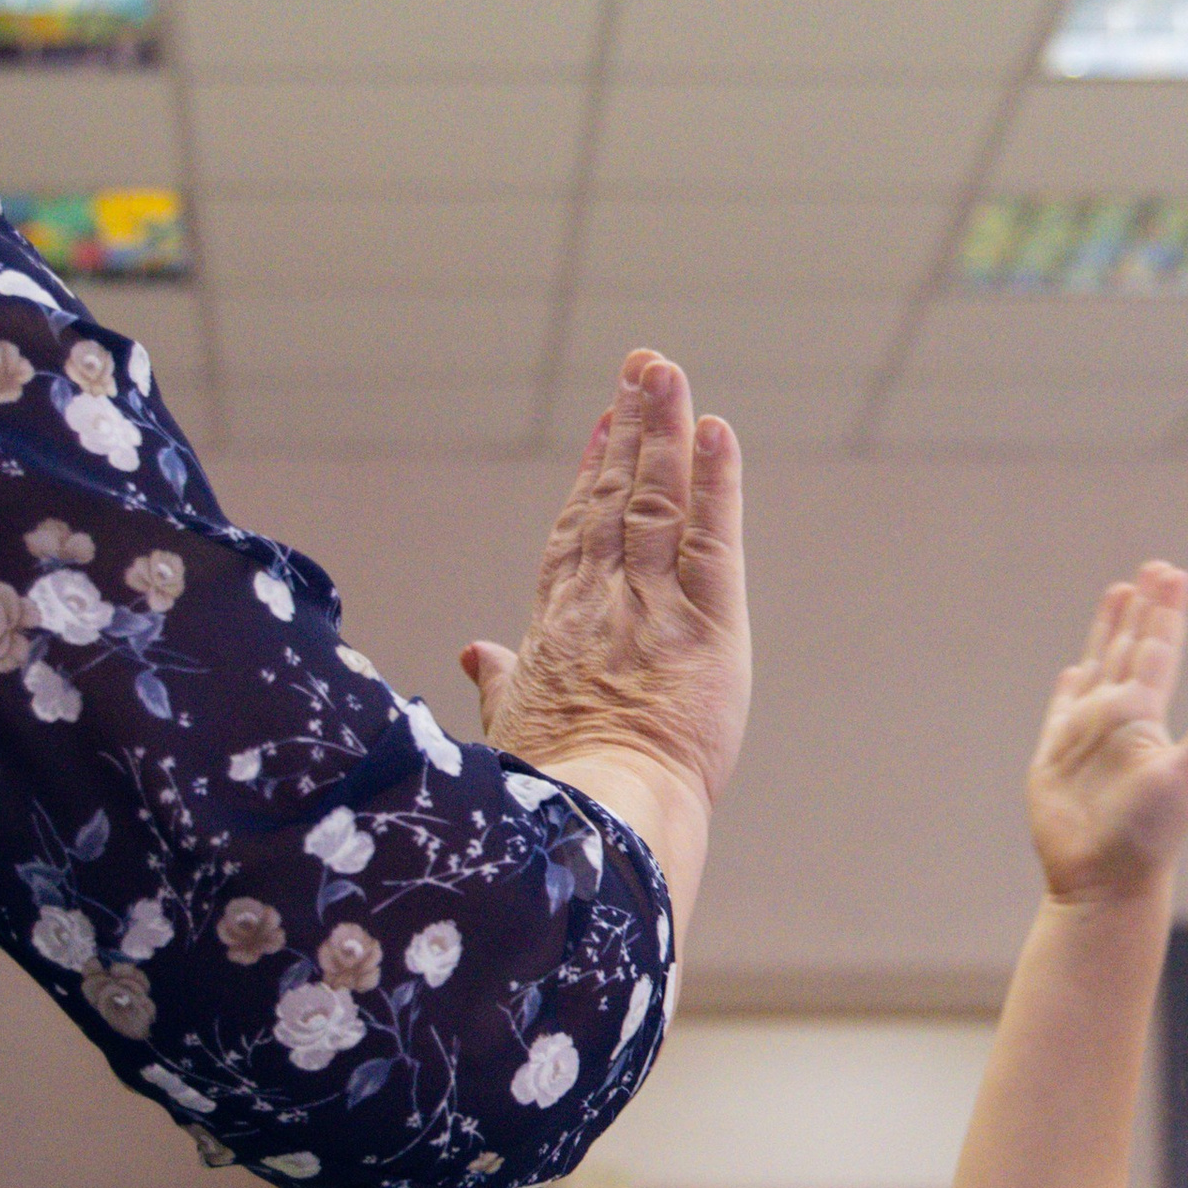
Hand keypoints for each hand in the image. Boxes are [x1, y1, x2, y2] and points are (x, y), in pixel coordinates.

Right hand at [462, 349, 749, 823]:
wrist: (597, 821)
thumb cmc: (550, 798)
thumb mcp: (513, 731)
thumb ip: (497, 686)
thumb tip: (472, 656)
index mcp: (557, 631)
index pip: (577, 535)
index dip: (592, 477)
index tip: (603, 426)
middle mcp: (601, 603)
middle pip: (617, 499)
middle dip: (631, 429)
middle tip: (643, 365)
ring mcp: (651, 605)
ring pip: (658, 499)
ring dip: (664, 430)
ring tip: (667, 371)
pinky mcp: (707, 621)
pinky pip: (711, 536)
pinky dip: (715, 481)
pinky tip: (715, 431)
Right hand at [1029, 563, 1187, 905]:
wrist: (1101, 882)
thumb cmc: (1146, 837)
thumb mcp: (1185, 780)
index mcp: (1147, 717)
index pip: (1159, 651)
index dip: (1165, 613)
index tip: (1174, 573)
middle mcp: (1118, 718)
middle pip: (1131, 648)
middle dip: (1142, 609)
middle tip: (1156, 567)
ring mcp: (1085, 735)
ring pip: (1097, 667)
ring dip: (1107, 631)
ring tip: (1119, 592)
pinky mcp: (1053, 757)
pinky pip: (1062, 710)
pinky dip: (1069, 687)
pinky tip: (1075, 669)